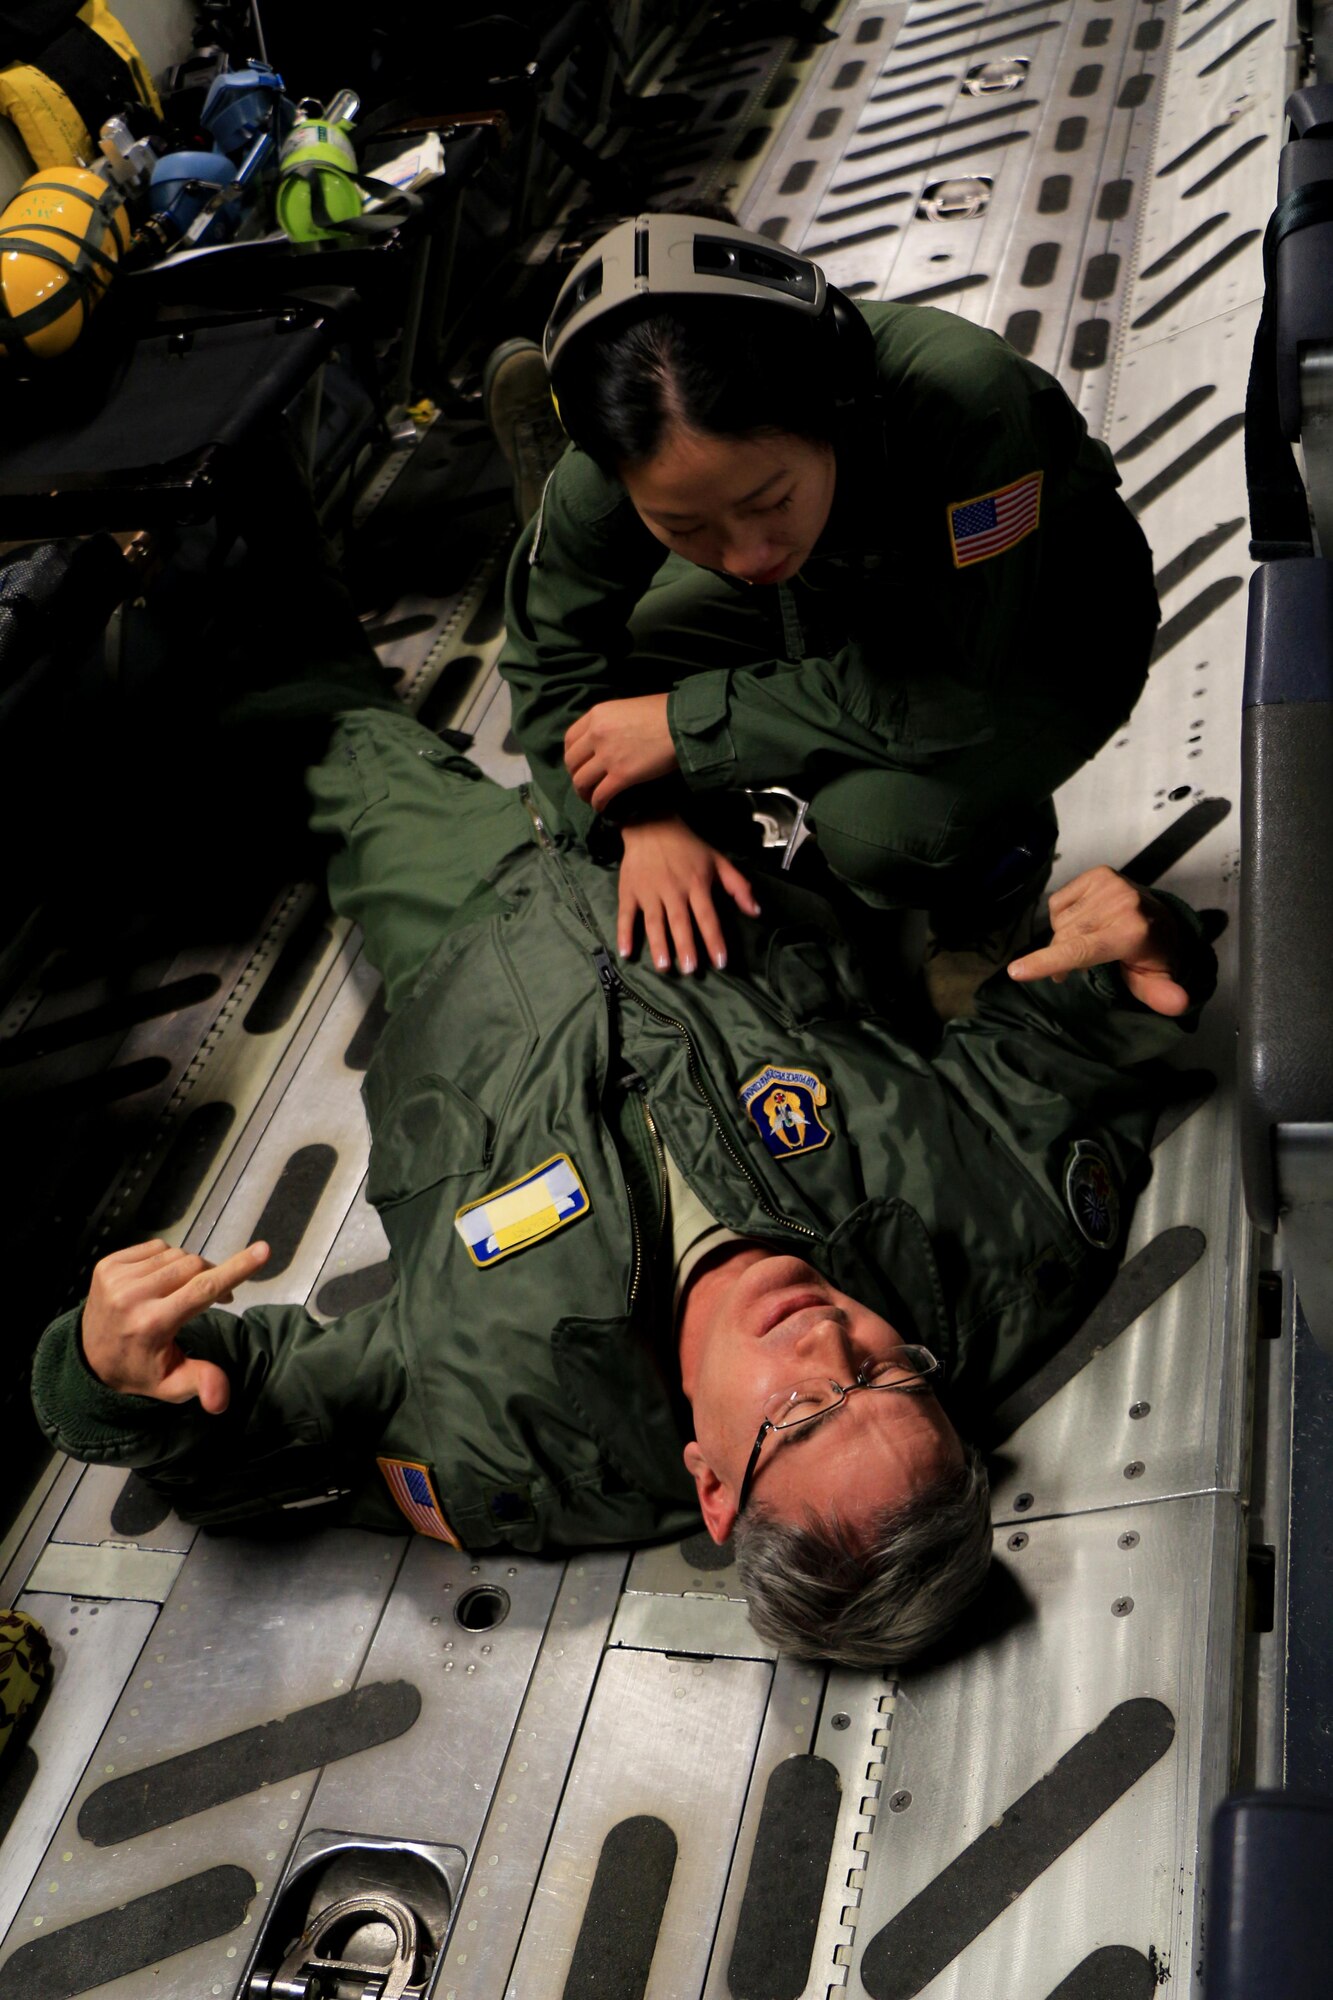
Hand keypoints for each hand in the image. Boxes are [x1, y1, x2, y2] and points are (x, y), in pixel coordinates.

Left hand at [81, 1239, 270, 1411]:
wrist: (90, 1358)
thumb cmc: (140, 1370)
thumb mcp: (171, 1385)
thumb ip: (200, 1382)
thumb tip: (220, 1401)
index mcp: (152, 1323)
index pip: (203, 1289)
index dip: (236, 1269)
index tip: (263, 1250)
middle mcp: (132, 1296)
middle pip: (193, 1266)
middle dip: (210, 1276)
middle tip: (213, 1298)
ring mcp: (116, 1277)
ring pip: (175, 1255)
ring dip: (187, 1269)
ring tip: (179, 1292)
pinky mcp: (106, 1265)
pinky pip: (155, 1248)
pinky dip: (166, 1260)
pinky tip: (158, 1282)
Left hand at [564, 694, 676, 810]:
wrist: (683, 724)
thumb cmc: (663, 713)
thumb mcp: (627, 708)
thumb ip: (611, 722)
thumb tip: (608, 739)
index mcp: (597, 715)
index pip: (570, 739)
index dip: (572, 756)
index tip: (579, 765)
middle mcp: (596, 734)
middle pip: (572, 762)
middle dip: (576, 776)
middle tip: (586, 784)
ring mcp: (608, 755)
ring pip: (581, 781)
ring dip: (584, 793)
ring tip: (591, 799)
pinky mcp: (622, 775)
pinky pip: (601, 795)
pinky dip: (599, 804)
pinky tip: (603, 808)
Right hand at [619, 815, 760, 972]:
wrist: (651, 824)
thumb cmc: (688, 846)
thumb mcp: (718, 860)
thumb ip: (738, 886)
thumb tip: (756, 912)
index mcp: (696, 884)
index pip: (707, 916)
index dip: (714, 939)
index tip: (720, 962)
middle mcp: (673, 890)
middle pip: (680, 922)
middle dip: (686, 946)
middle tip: (690, 969)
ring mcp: (649, 892)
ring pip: (654, 922)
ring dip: (658, 944)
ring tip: (663, 966)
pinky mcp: (629, 891)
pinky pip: (626, 915)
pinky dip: (624, 933)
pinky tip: (625, 952)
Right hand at [1007, 866, 1192, 1015]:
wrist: (1162, 920)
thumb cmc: (1152, 956)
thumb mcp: (1156, 982)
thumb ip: (1162, 994)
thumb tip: (1179, 1005)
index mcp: (1131, 933)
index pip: (1080, 950)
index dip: (1046, 962)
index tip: (1015, 972)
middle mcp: (1120, 904)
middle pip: (1065, 938)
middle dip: (1062, 957)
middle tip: (1076, 970)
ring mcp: (1108, 885)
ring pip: (1060, 922)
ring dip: (1065, 936)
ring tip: (1087, 940)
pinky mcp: (1098, 874)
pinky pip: (1058, 902)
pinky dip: (1063, 916)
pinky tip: (1084, 920)